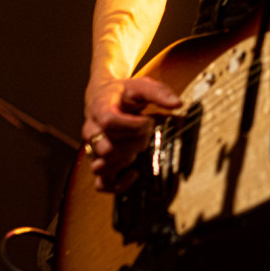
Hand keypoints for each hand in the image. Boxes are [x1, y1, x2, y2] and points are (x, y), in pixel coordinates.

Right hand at [82, 77, 181, 192]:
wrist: (104, 97)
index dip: (132, 125)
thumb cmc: (125, 93)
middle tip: (146, 135)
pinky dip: (118, 184)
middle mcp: (92, 130)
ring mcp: (93, 148)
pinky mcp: (99, 163)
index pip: (108, 121)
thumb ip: (158, 93)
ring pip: (101, 166)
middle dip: (132, 143)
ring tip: (138, 150)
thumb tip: (178, 104)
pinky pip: (101, 183)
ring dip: (125, 161)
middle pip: (106, 145)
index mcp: (100, 108)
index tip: (148, 121)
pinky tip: (135, 173)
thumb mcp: (141, 86)